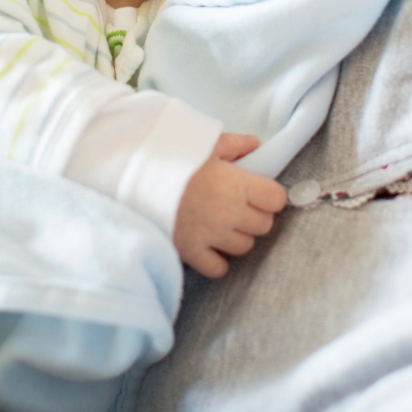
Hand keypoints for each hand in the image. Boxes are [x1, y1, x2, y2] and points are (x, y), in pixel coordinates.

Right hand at [173, 133, 286, 276]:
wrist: (136, 177)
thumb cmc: (173, 157)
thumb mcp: (206, 144)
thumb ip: (235, 145)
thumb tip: (255, 143)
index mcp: (236, 184)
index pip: (276, 200)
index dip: (270, 196)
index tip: (260, 193)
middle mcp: (229, 212)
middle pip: (263, 225)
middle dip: (255, 216)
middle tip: (239, 207)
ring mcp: (211, 235)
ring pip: (244, 247)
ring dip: (237, 237)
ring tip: (222, 224)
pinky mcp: (192, 252)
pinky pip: (218, 268)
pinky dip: (217, 261)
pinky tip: (210, 246)